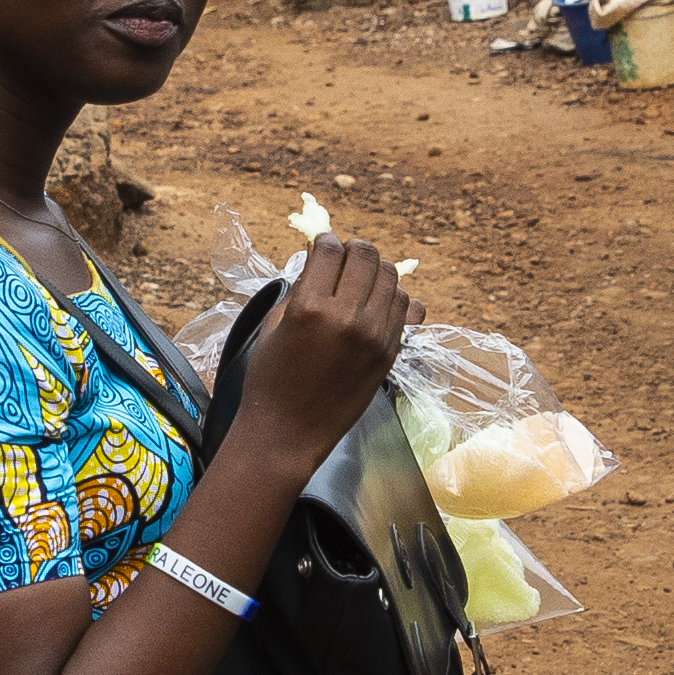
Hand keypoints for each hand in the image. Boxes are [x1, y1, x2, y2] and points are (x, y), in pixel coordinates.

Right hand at [244, 235, 409, 442]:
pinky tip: (374, 302)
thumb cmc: (270, 381)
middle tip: (343, 258)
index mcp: (309, 308)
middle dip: (353, 249)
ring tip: (359, 279)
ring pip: (391, 277)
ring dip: (374, 270)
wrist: (288, 433)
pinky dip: (391, 296)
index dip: (325, 241)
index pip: (330, 250)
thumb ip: (300, 288)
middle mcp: (346, 318)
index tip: (322, 244)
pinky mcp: (390, 353)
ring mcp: (374, 336)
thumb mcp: (274, 326)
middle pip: (366, 256)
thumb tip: (319, 260)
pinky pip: (404, 306)